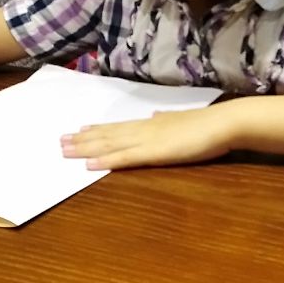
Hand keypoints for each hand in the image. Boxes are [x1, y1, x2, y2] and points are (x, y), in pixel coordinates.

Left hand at [61, 105, 234, 169]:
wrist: (222, 124)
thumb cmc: (208, 125)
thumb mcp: (182, 120)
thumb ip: (166, 120)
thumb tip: (155, 116)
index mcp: (151, 123)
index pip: (118, 126)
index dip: (97, 129)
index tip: (79, 130)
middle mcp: (143, 129)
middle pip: (107, 135)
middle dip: (83, 139)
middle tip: (60, 141)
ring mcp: (147, 140)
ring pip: (109, 144)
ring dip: (86, 148)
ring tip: (65, 150)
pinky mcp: (153, 153)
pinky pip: (124, 158)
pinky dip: (105, 161)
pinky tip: (89, 165)